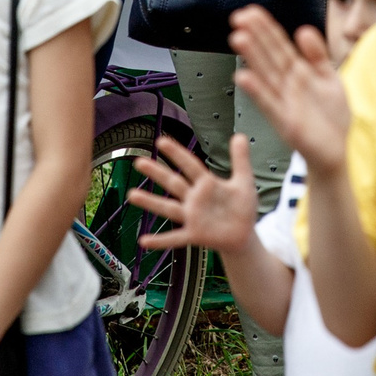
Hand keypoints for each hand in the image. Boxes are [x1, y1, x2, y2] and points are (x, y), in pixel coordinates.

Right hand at [127, 133, 259, 253]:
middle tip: (138, 162)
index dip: (177, 154)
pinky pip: (174, 238)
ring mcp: (192, 217)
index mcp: (207, 184)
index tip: (160, 141)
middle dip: (157, 173)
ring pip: (168, 208)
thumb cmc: (242, 207)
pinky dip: (159, 240)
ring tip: (132, 195)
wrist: (243, 235)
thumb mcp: (243, 181)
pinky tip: (143, 241)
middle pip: (174, 183)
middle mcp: (195, 199)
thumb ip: (240, 159)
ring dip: (151, 202)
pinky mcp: (195, 234)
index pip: (190, 165)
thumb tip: (240, 135)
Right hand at [229, 5, 350, 175]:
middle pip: (269, 56)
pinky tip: (244, 77)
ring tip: (238, 38)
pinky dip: (257, 92)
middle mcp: (288, 86)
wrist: (340, 150)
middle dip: (255, 37)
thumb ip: (317, 55)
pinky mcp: (286, 123)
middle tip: (238, 18)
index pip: (279, 45)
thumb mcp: (329, 79)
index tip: (250, 12)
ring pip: (266, 76)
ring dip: (252, 58)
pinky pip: (270, 104)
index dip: (266, 28)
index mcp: (299, 73)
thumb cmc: (333, 118)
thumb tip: (303, 30)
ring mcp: (285, 103)